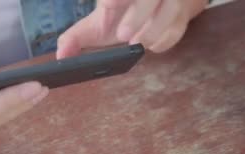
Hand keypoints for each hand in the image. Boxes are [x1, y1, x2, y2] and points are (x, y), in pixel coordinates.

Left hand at [57, 0, 207, 58]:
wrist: (154, 9)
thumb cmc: (121, 16)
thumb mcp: (97, 23)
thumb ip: (76, 38)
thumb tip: (61, 56)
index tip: (106, 6)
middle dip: (138, 14)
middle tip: (124, 35)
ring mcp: (169, 0)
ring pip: (171, 9)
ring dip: (155, 28)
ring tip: (139, 43)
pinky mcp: (182, 13)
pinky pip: (179, 26)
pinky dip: (167, 38)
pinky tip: (154, 45)